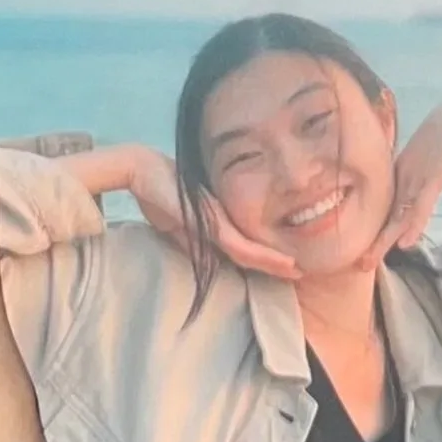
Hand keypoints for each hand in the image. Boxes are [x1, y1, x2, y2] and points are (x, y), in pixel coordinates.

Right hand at [124, 145, 298, 279]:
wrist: (142, 169)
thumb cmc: (158, 195)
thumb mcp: (176, 226)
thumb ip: (193, 241)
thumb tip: (206, 260)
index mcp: (216, 219)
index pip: (244, 245)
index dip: (264, 257)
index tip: (285, 268)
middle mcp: (221, 217)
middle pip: (251, 247)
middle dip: (274, 261)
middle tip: (299, 271)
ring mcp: (215, 217)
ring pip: (248, 248)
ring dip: (271, 260)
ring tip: (294, 269)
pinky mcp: (207, 217)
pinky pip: (234, 243)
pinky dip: (256, 254)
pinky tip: (274, 260)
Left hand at [358, 95, 441, 269]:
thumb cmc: (441, 136)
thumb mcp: (423, 160)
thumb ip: (414, 178)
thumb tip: (408, 198)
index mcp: (398, 175)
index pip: (383, 209)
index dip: (374, 230)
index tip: (363, 251)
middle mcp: (401, 179)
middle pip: (386, 216)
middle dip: (374, 242)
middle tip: (360, 264)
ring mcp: (415, 179)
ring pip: (397, 216)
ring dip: (385, 240)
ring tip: (371, 260)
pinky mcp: (431, 178)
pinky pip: (421, 206)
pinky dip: (413, 225)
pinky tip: (404, 242)